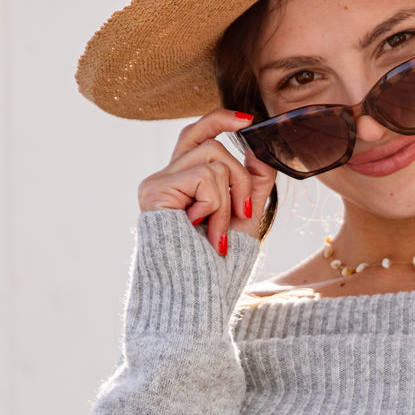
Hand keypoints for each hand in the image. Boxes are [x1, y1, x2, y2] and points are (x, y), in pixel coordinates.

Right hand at [137, 109, 277, 252]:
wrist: (197, 294)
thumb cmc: (217, 264)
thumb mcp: (244, 216)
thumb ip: (253, 182)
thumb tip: (260, 150)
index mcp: (182, 182)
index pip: (196, 135)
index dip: (220, 120)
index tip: (247, 120)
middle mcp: (165, 178)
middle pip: (210, 142)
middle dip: (240, 177)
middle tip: (244, 212)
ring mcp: (157, 183)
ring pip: (213, 160)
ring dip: (229, 200)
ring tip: (217, 233)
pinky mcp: (155, 191)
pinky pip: (203, 177)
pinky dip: (216, 205)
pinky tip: (203, 229)